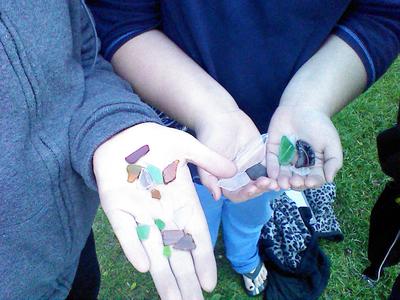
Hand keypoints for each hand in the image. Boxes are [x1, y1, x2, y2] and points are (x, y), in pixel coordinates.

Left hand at [93, 122, 235, 299]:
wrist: (122, 132)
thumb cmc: (155, 140)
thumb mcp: (185, 146)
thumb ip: (208, 159)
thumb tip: (233, 170)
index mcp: (181, 200)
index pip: (195, 236)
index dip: (202, 259)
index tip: (209, 284)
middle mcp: (162, 212)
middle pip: (176, 252)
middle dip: (184, 279)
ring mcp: (139, 212)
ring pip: (153, 249)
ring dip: (162, 275)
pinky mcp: (116, 206)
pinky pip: (126, 230)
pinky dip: (133, 247)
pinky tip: (143, 267)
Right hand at [195, 109, 278, 201]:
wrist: (221, 117)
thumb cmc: (210, 138)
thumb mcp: (206, 160)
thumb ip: (209, 179)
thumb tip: (216, 197)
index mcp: (225, 180)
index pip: (237, 194)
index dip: (245, 194)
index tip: (252, 188)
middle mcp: (238, 177)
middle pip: (252, 189)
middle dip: (260, 189)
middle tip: (267, 183)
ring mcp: (250, 167)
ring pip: (262, 181)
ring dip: (269, 184)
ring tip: (275, 181)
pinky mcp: (261, 157)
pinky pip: (270, 168)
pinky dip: (275, 173)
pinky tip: (279, 173)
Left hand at [266, 105, 342, 189]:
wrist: (302, 106)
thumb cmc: (319, 124)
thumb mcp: (331, 143)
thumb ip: (333, 161)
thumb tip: (329, 180)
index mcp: (313, 166)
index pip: (313, 179)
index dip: (312, 182)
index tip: (310, 182)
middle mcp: (298, 165)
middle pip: (296, 179)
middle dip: (295, 183)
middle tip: (295, 182)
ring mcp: (284, 159)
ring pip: (282, 174)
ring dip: (282, 180)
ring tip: (283, 183)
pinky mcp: (273, 150)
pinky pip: (271, 162)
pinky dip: (272, 169)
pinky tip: (273, 174)